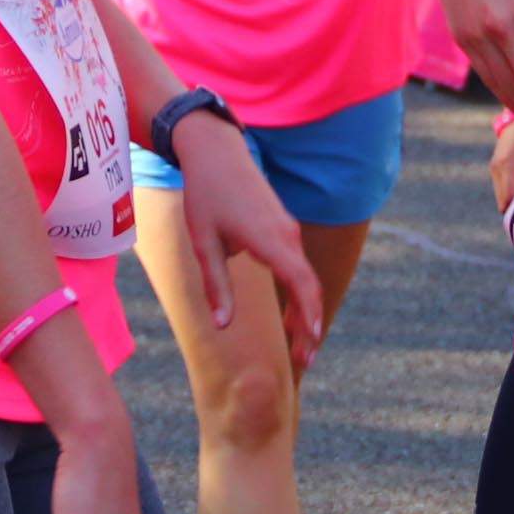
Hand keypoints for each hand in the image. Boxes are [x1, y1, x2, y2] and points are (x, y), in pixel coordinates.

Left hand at [173, 110, 321, 370]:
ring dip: (304, 311)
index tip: (310, 345)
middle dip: (309, 326)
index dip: (308, 317)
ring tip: (298, 346)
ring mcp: (287, 230)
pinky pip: (297, 266)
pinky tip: (292, 315)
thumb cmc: (206, 196)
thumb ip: (216, 285)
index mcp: (270, 240)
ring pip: (304, 277)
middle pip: (308, 286)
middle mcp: (286, 235)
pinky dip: (299, 293)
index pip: (301, 284)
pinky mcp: (282, 228)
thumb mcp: (204, 243)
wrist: (216, 152)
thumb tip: (223, 326)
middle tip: (304, 361)